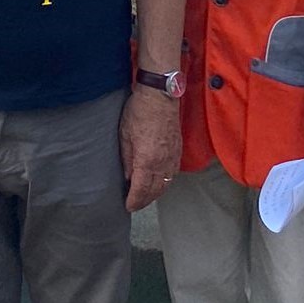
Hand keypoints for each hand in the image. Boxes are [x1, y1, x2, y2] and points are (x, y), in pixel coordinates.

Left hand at [119, 86, 180, 209]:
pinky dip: (165, 182)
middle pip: (155, 191)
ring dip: (156, 194)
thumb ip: (127, 158)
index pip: (141, 190)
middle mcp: (162, 163)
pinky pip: (173, 174)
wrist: (160, 95)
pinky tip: (159, 182)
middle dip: (144, 201)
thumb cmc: (139, 111)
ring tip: (146, 197)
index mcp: (147, 160)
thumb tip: (128, 177)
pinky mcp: (178, 150)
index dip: (134, 201)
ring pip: (166, 184)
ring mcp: (172, 157)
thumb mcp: (125, 134)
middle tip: (135, 205)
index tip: (128, 207)